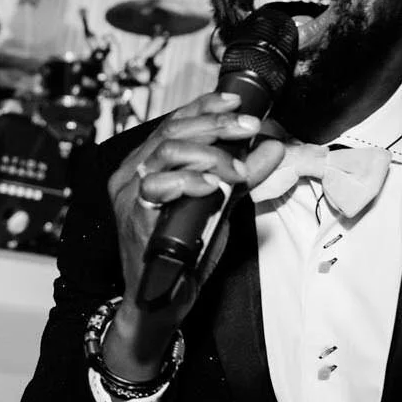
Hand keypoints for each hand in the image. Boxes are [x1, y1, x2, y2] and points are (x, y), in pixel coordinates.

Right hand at [104, 92, 285, 374]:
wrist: (162, 300)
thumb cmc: (183, 253)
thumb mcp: (219, 205)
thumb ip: (241, 175)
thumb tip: (271, 146)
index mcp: (148, 164)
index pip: (175, 122)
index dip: (206, 106)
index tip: (238, 101)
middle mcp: (133, 173)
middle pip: (173, 130)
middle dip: (216, 124)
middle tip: (249, 128)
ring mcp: (130, 194)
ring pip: (166, 152)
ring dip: (209, 155)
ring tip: (236, 170)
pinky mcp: (133, 216)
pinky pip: (157, 186)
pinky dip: (188, 181)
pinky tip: (211, 185)